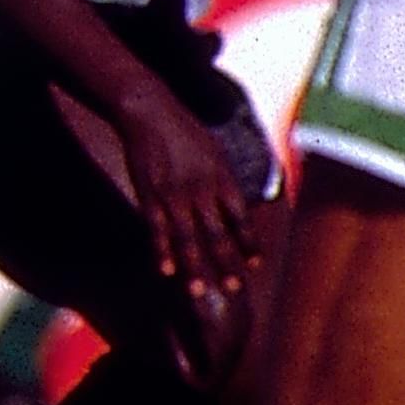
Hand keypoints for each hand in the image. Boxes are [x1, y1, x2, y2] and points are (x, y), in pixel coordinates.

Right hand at [108, 84, 258, 306]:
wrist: (150, 112)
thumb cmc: (185, 130)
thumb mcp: (216, 151)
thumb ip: (226, 181)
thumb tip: (238, 205)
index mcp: (222, 179)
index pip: (241, 219)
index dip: (248, 243)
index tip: (254, 264)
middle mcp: (202, 191)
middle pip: (217, 235)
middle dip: (225, 264)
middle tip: (233, 289)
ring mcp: (174, 195)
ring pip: (187, 238)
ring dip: (194, 267)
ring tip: (198, 292)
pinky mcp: (149, 194)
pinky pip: (157, 229)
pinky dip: (161, 251)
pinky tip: (165, 271)